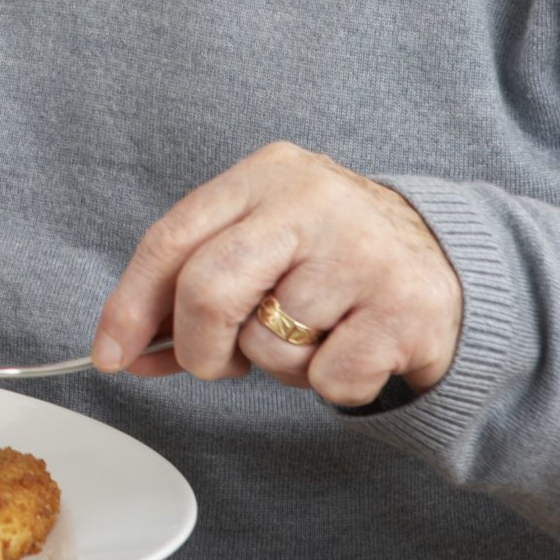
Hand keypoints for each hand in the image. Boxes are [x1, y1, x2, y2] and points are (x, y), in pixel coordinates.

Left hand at [90, 141, 463, 407]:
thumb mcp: (263, 245)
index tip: (109, 355)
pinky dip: (332, 384)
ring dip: (281, 365)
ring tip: (317, 333)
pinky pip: (328, 379)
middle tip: (216, 365)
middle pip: (208, 289)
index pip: (171, 238)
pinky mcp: (406, 306)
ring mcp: (362, 250)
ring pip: (269, 345)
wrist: (450, 264)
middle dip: (197, 348)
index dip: (130, 303)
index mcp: (265, 174)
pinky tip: (358, 347)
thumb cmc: (330, 259)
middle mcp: (312, 199)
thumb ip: (192, 287)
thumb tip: (124, 350)